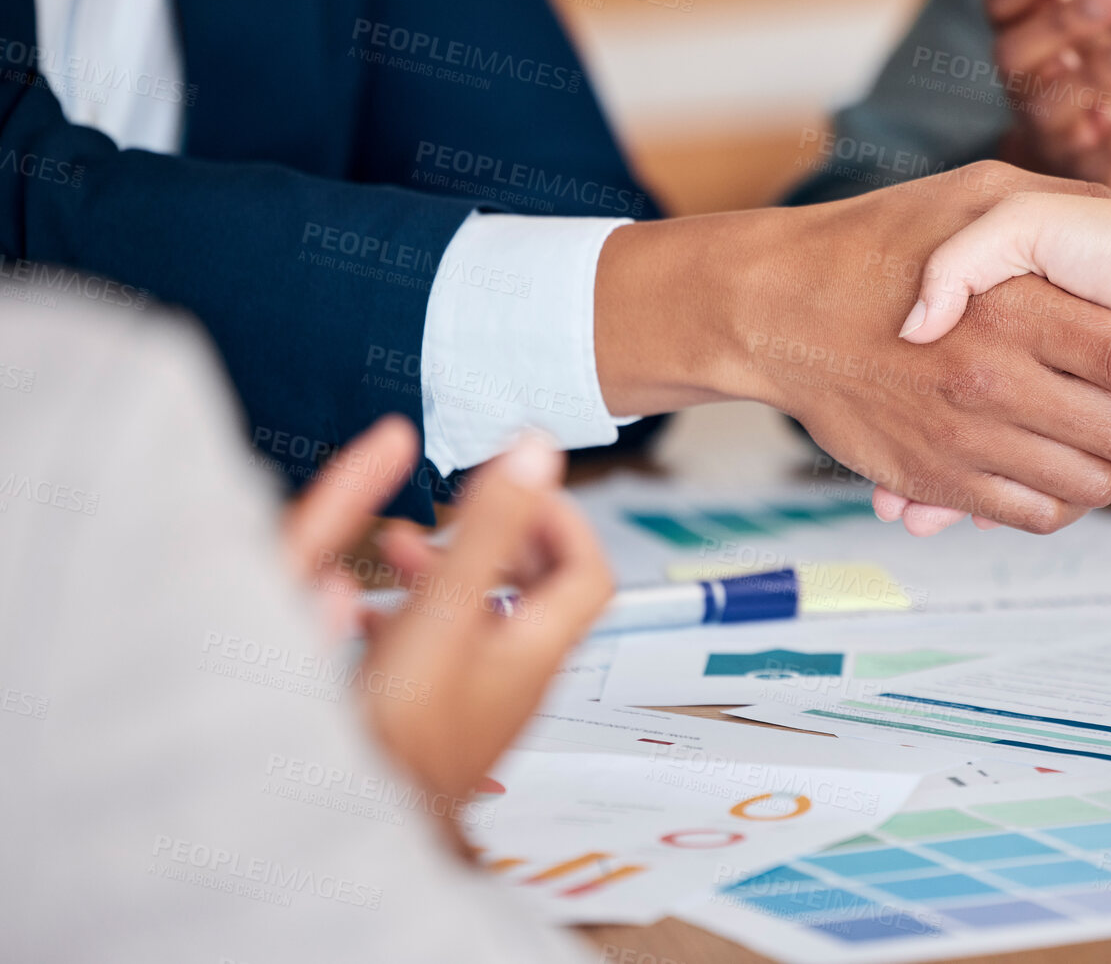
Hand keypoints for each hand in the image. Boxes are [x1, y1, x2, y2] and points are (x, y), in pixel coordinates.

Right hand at [282, 419, 612, 843]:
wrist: (355, 826)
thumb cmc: (401, 734)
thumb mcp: (446, 609)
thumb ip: (492, 528)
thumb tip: (538, 450)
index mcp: (535, 648)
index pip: (588, 571)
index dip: (564, 520)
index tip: (523, 484)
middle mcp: (518, 678)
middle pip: (536, 593)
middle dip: (500, 539)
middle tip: (465, 506)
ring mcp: (479, 703)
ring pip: (478, 619)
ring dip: (447, 573)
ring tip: (397, 547)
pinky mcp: (437, 722)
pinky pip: (436, 653)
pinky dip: (411, 617)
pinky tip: (363, 611)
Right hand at [878, 191, 1110, 532]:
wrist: (777, 310)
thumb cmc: (874, 242)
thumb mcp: (971, 191)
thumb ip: (1060, 207)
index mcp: (1012, 308)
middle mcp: (992, 382)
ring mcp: (963, 440)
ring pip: (1090, 483)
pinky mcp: (937, 480)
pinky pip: (1033, 515)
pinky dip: (1070, 502)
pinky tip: (1074, 466)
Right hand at [990, 0, 1110, 204]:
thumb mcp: (1098, 13)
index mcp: (1023, 42)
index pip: (1001, 6)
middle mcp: (1027, 91)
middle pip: (1015, 59)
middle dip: (1063, 23)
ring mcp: (1053, 141)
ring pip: (1049, 112)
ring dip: (1094, 75)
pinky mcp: (1089, 184)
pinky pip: (1091, 169)